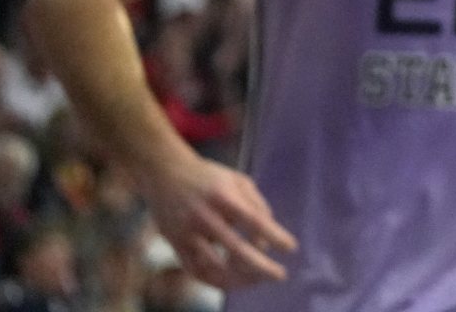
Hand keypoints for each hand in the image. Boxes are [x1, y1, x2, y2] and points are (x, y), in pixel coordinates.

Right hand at [134, 147, 295, 288]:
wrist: (164, 173)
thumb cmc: (209, 177)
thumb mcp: (237, 180)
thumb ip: (257, 204)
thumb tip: (267, 239)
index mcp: (223, 196)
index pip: (253, 221)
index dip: (274, 236)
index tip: (291, 248)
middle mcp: (204, 216)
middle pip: (235, 249)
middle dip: (261, 266)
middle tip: (280, 275)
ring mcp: (187, 233)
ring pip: (214, 266)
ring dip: (238, 278)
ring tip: (257, 280)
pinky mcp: (175, 244)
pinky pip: (196, 271)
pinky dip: (215, 280)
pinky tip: (233, 281)